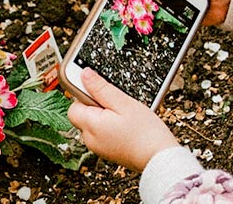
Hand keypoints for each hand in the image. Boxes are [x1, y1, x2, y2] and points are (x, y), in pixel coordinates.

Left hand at [67, 68, 181, 171]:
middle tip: (117, 104)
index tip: (98, 88)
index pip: (73, 104)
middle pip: (83, 114)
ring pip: (93, 124)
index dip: (85, 94)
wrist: (159, 158)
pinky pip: (102, 133)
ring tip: (124, 116)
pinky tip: (126, 126)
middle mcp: (90, 139)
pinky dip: (110, 127)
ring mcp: (98, 147)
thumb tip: (84, 74)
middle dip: (97, 105)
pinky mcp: (107, 151)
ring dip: (105, 116)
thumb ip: (101, 88)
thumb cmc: (145, 133)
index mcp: (91, 125)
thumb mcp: (124, 103)